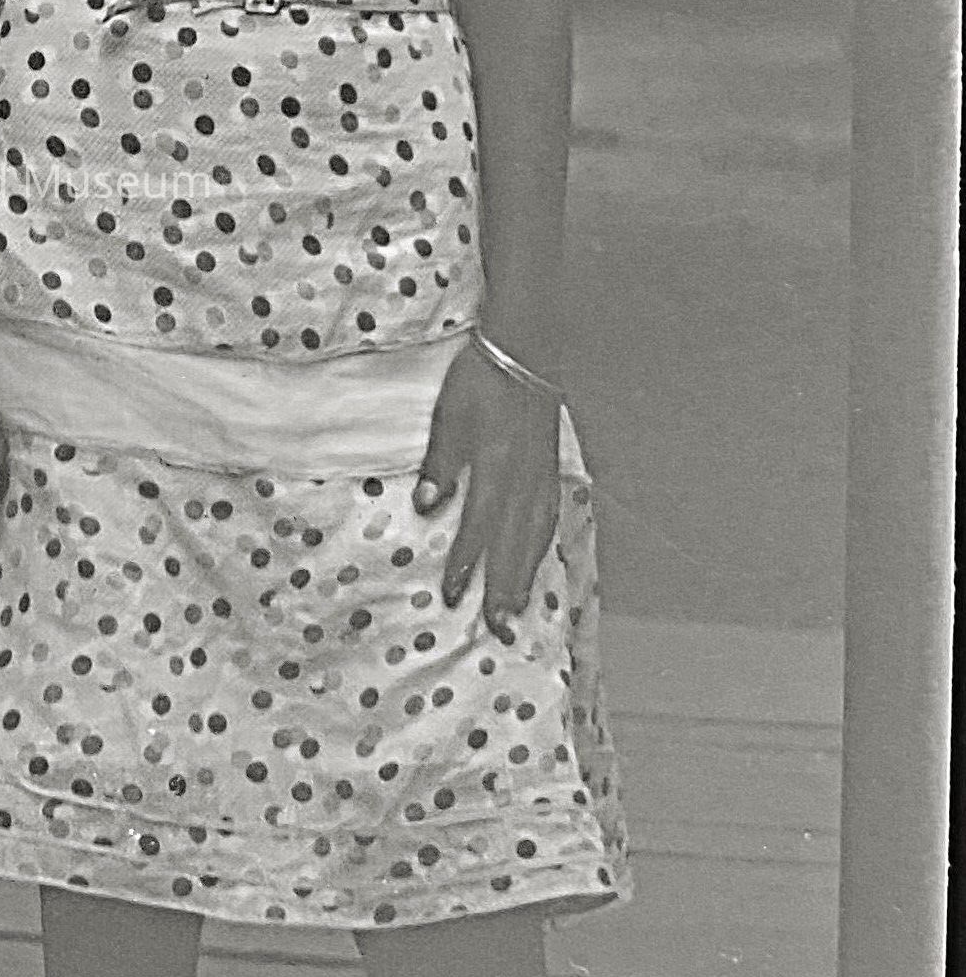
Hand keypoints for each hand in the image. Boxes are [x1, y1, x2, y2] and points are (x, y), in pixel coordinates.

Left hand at [414, 342, 560, 641]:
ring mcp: (541, 475)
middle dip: (502, 587)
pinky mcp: (550, 468)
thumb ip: (439, 463)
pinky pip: (549, 517)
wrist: (523, 348)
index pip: (478, 526)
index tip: (453, 595)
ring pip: (535, 536)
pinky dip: (542, 546)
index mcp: (496, 466)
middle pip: (512, 543)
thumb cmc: (479, 380)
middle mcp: (523, 478)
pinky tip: (536, 561)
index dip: (465, 563)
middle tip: (496, 628)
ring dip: (525, 575)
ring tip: (517, 609)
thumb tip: (425, 507)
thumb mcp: (450, 416)